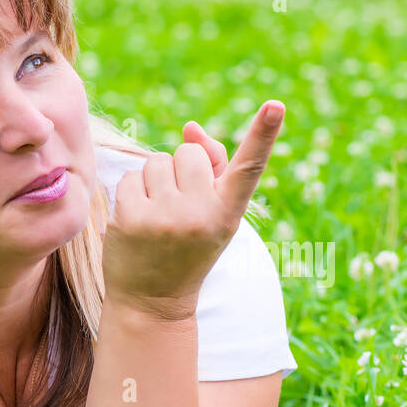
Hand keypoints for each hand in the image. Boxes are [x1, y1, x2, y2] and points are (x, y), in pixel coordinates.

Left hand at [102, 101, 284, 320]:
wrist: (154, 303)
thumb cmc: (187, 249)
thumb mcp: (212, 215)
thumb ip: (211, 167)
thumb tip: (190, 128)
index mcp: (229, 214)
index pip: (249, 167)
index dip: (263, 134)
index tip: (276, 104)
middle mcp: (203, 214)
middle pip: (187, 153)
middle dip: (180, 170)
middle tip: (178, 207)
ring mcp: (167, 218)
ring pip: (156, 162)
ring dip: (153, 182)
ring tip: (158, 216)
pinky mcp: (134, 219)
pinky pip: (130, 177)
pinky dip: (130, 194)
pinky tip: (138, 222)